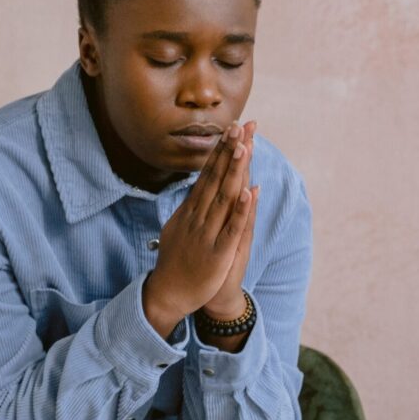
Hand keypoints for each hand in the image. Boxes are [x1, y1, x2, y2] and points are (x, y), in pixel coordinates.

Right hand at [142, 121, 257, 336]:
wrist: (169, 295)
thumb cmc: (177, 261)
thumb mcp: (179, 227)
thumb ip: (190, 208)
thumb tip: (197, 189)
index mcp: (191, 210)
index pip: (208, 174)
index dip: (221, 151)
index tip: (232, 129)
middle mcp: (198, 217)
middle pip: (216, 179)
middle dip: (229, 151)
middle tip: (240, 125)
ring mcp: (207, 233)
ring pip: (224, 197)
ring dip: (235, 172)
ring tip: (244, 147)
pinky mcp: (218, 252)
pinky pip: (231, 228)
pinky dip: (241, 210)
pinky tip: (250, 192)